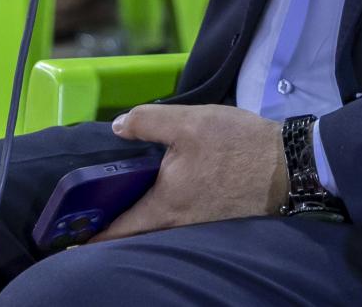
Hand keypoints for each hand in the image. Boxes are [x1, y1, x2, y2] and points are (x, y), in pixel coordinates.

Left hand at [90, 104, 287, 241]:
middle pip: (138, 232)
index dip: (94, 235)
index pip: (121, 230)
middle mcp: (180, 224)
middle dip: (113, 227)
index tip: (71, 239)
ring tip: (121, 202)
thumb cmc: (238, 145)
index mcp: (166, 205)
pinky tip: (161, 193)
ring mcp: (200, 226)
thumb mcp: (188, 121)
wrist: (290, 165)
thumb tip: (116, 127)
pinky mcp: (216, 220)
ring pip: (159, 228)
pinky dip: (163, 214)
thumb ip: (146, 122)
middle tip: (91, 216)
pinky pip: (180, 222)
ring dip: (139, 219)